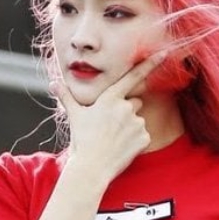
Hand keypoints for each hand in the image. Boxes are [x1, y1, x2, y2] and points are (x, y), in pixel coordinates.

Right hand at [50, 52, 165, 181]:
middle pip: (135, 103)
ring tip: (114, 140)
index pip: (133, 76)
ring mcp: (136, 123)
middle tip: (111, 127)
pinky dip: (136, 142)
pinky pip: (144, 136)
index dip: (150, 63)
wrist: (91, 167)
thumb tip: (54, 84)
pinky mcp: (144, 138)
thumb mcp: (74, 116)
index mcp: (110, 98)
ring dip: (130, 128)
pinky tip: (123, 149)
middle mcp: (126, 107)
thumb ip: (67, 97)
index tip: (164, 52)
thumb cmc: (81, 140)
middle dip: (127, 111)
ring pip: (138, 121)